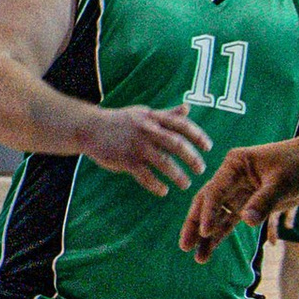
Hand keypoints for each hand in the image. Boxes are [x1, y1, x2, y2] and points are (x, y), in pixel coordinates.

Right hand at [83, 103, 209, 194]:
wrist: (89, 128)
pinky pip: (145, 176)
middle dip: (192, 158)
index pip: (181, 125)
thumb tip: (188, 108)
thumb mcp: (144, 113)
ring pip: (163, 162)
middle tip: (201, 170)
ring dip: (178, 175)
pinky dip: (156, 185)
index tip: (208, 147)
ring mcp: (135, 145)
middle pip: (176, 144)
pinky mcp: (124, 160)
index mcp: (153, 117)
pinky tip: (163, 190)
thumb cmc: (120, 121)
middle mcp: (146, 130)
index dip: (198, 135)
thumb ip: (167, 114)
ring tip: (186, 184)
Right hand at [180, 134, 298, 254]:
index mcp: (234, 164)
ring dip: (206, 236)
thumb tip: (246, 221)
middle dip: (195, 225)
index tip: (205, 232)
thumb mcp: (282, 182)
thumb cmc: (298, 165)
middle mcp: (230, 178)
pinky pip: (228, 222)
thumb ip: (264, 201)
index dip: (208, 212)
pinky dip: (220, 236)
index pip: (215, 190)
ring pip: (216, 216)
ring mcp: (237, 192)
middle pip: (207, 203)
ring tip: (197, 258)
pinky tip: (208, 251)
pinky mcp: (246, 204)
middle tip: (185, 246)